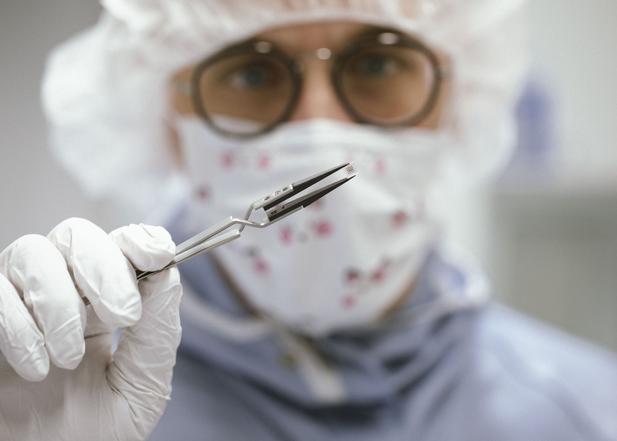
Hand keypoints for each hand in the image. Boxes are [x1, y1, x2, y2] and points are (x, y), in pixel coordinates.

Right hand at [0, 218, 181, 440]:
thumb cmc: (91, 435)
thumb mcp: (141, 388)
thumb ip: (157, 335)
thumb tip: (168, 274)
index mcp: (106, 305)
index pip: (121, 247)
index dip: (139, 239)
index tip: (157, 254)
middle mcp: (64, 294)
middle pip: (78, 235)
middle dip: (105, 266)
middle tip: (123, 315)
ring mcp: (21, 304)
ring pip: (33, 251)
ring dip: (60, 301)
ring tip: (70, 357)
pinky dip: (18, 326)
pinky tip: (37, 367)